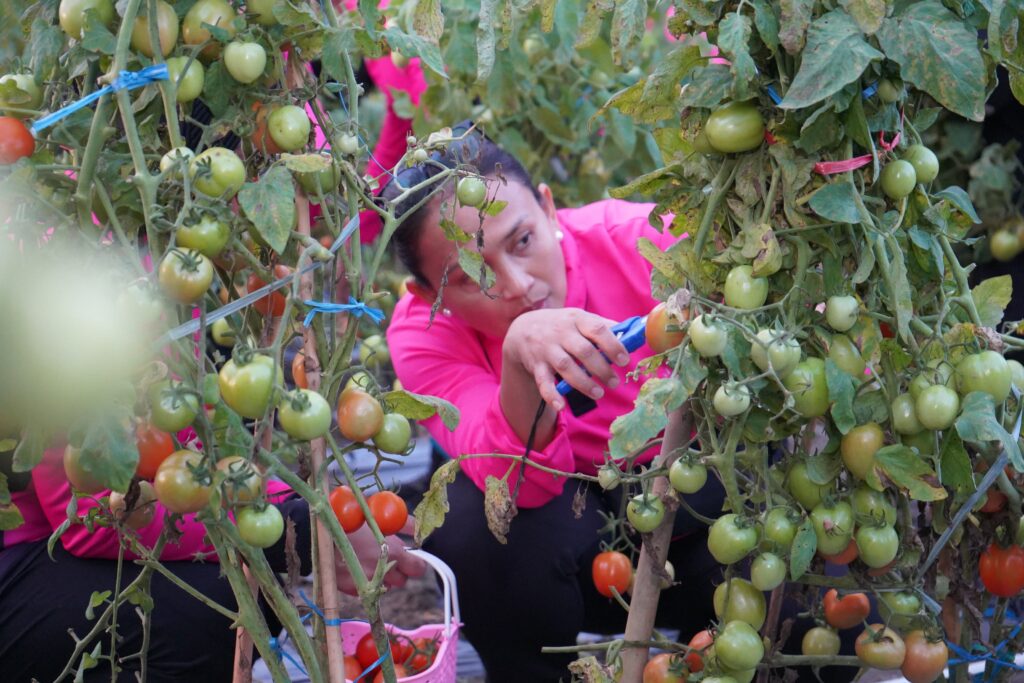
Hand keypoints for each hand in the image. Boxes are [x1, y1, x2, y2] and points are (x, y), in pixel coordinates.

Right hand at [334, 516, 425, 595]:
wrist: (317, 533)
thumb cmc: (349, 519)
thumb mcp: (379, 514)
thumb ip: (404, 523)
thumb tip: (418, 531)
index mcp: (393, 553)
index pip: (417, 569)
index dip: (416, 564)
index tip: (411, 559)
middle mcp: (382, 572)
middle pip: (401, 580)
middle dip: (398, 571)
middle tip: (388, 558)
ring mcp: (366, 583)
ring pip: (384, 586)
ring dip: (382, 577)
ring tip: (370, 561)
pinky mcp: (351, 589)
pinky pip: (366, 589)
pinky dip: (365, 581)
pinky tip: (356, 567)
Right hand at [503, 308, 629, 411]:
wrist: (523, 329)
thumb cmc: (561, 326)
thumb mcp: (579, 318)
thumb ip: (603, 326)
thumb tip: (632, 334)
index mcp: (577, 319)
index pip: (597, 329)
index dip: (613, 345)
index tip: (624, 360)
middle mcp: (561, 333)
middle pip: (584, 351)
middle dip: (602, 369)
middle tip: (614, 382)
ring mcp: (547, 350)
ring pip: (566, 367)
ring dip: (584, 383)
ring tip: (599, 394)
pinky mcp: (536, 366)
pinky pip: (543, 382)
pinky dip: (551, 395)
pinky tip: (561, 406)